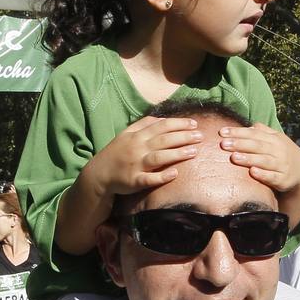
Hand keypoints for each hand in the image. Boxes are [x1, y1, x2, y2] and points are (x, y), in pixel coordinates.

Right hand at [85, 116, 201, 196]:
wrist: (98, 174)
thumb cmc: (117, 152)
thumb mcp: (126, 133)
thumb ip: (143, 124)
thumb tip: (163, 118)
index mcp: (137, 136)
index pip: (161, 126)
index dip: (178, 124)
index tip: (194, 124)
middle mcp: (137, 148)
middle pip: (163, 140)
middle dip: (183, 137)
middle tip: (200, 136)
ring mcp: (135, 165)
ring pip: (158, 157)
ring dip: (177, 154)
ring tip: (194, 152)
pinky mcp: (134, 181)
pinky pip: (149, 179)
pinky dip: (162, 176)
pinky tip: (175, 174)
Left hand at [218, 123, 299, 197]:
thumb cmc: (282, 153)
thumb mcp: (276, 139)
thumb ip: (262, 132)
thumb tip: (248, 125)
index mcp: (274, 139)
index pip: (254, 133)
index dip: (238, 132)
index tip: (221, 132)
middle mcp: (278, 150)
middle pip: (257, 146)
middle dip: (240, 144)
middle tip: (223, 144)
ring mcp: (281, 165)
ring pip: (264, 161)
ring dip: (249, 159)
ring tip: (234, 157)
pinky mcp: (283, 180)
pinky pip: (272, 177)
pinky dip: (263, 175)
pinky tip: (253, 172)